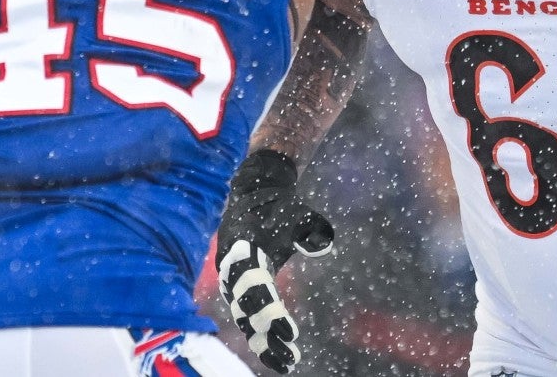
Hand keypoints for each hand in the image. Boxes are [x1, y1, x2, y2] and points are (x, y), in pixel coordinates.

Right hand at [216, 150, 334, 373]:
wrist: (254, 195)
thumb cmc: (279, 206)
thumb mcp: (296, 211)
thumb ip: (308, 227)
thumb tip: (323, 244)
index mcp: (243, 250)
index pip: (254, 288)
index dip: (270, 312)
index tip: (292, 332)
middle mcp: (233, 271)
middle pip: (247, 311)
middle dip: (267, 337)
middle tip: (290, 357)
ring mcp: (233, 282)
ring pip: (245, 319)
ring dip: (264, 342)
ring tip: (287, 362)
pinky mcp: (240, 288)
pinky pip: (248, 315)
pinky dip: (262, 335)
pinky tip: (279, 353)